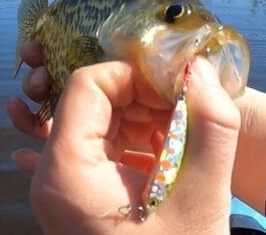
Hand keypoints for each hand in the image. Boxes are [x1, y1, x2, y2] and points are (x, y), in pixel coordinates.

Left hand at [6, 42, 240, 233]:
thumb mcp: (202, 196)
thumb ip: (212, 125)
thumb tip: (201, 67)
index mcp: (67, 172)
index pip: (86, 85)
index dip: (134, 78)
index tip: (176, 93)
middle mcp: (54, 176)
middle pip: (91, 102)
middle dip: (142, 98)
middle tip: (186, 115)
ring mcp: (65, 189)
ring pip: (100, 123)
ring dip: (145, 120)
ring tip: (184, 139)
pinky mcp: (83, 198)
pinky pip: (106, 150)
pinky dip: (139, 143)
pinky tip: (171, 157)